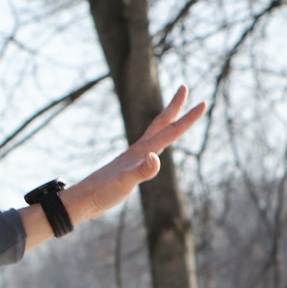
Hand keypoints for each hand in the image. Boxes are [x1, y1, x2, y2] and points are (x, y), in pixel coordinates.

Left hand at [54, 85, 208, 232]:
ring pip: (153, 134)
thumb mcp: (125, 183)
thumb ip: (141, 171)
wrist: (82, 200)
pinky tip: (153, 150)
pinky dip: (154, 143)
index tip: (204, 103)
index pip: (170, 131)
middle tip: (184, 87)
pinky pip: (147, 149)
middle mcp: (138, 150)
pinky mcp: (127, 167)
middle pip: (160, 123)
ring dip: (165, 121)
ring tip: (172, 114)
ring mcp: (132, 158)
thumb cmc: (103, 192)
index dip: (188, 118)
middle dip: (175, 106)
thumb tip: (155, 158)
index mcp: (142, 151)